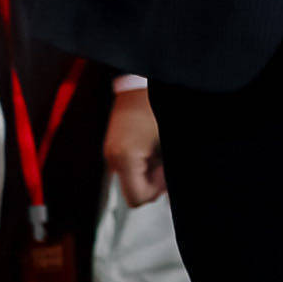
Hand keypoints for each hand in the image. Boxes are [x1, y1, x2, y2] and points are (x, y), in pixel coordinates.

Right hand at [104, 83, 164, 206]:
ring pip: (132, 179)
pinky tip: (153, 147)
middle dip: (154, 182)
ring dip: (150, 171)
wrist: (141, 83)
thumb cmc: (158, 109)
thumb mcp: (170, 143)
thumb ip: (169, 172)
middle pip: (134, 190)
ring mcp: (111, 153)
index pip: (138, 198)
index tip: (167, 174)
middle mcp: (113, 159)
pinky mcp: (113, 147)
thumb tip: (171, 191)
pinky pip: (129, 166)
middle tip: (166, 162)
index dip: (157, 190)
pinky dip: (143, 162)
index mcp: (125, 159)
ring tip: (160, 150)